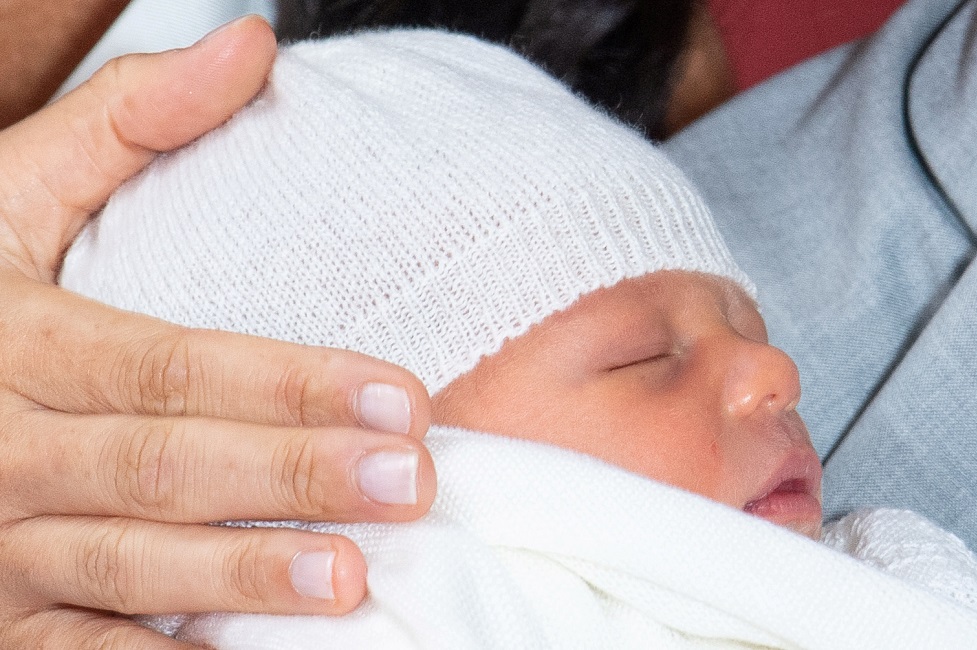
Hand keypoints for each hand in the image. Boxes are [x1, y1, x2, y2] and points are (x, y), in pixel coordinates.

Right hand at [0, 16, 435, 647]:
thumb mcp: (11, 189)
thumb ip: (128, 120)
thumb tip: (249, 40)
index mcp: (18, 340)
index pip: (176, 364)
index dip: (293, 382)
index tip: (405, 396)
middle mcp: (3, 447)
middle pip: (167, 465)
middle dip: (292, 478)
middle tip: (409, 485)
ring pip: (126, 565)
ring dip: (239, 578)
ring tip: (348, 584)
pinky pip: (74, 648)